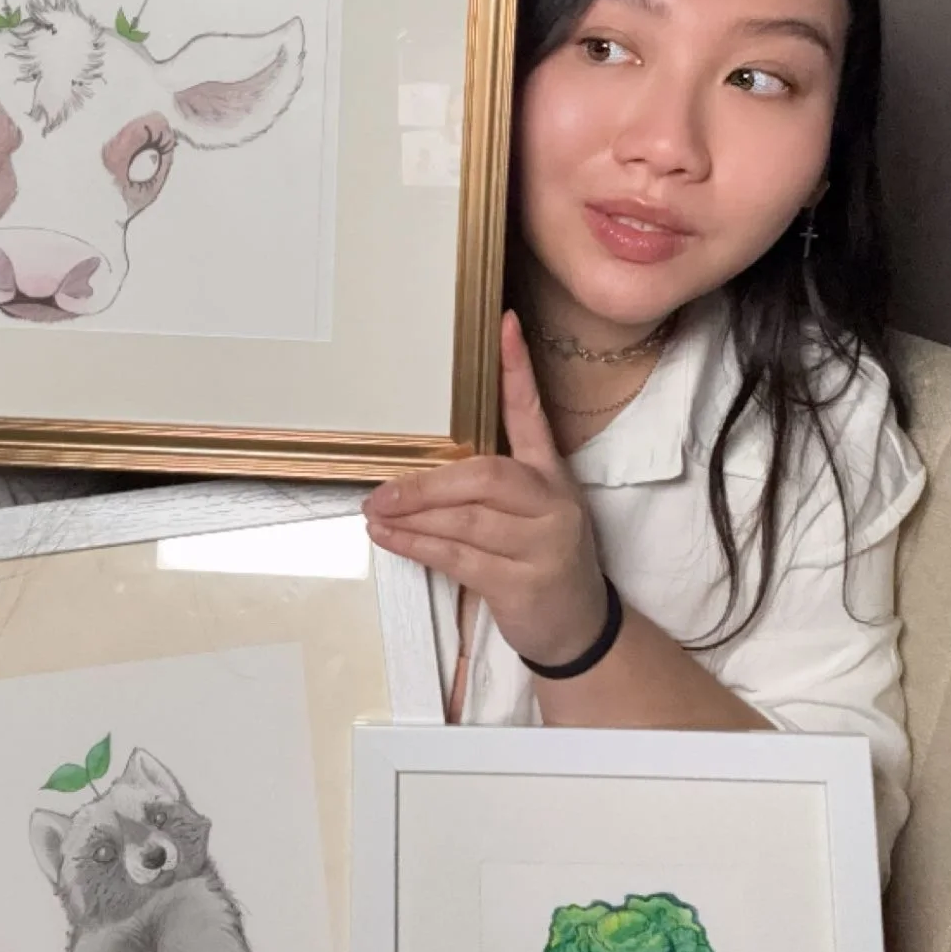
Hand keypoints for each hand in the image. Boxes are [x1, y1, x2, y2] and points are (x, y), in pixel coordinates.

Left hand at [363, 311, 608, 670]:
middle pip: (484, 477)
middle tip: (380, 490)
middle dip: (425, 483)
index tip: (505, 324)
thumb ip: (490, 485)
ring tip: (373, 513)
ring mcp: (542, 545)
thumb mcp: (530, 512)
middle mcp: (552, 504)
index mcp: (552, 476)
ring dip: (411, 517)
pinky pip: (458, 558)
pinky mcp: (523, 583)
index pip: (533, 414)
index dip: (518, 370)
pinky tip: (390, 540)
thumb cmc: (541, 560)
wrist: (577, 627)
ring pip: (464, 520)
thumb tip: (420, 467)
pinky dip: (418, 547)